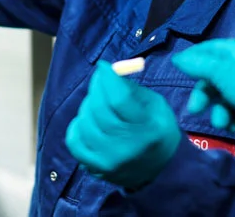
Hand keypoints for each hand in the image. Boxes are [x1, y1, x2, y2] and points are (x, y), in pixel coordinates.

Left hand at [65, 61, 181, 188]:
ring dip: (88, 105)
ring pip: (85, 123)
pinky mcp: (95, 168)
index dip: (107, 78)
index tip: (103, 66)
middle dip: (96, 87)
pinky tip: (87, 121)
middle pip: (99, 109)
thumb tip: (106, 72)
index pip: (119, 99)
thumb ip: (130, 88)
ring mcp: (108, 160)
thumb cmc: (158, 129)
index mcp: (147, 129)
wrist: (161, 168)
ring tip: (97, 102)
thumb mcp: (155, 104)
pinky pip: (74, 141)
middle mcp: (127, 148)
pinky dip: (77, 125)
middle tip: (99, 80)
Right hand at [171, 39, 234, 129]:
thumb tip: (177, 58)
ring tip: (223, 123)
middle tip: (195, 110)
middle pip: (214, 77)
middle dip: (204, 96)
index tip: (177, 69)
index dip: (193, 58)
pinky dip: (232, 118)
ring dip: (219, 111)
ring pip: (224, 96)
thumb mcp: (220, 71)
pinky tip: (234, 126)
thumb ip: (197, 65)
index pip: (211, 49)